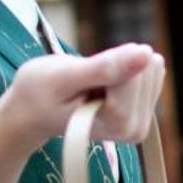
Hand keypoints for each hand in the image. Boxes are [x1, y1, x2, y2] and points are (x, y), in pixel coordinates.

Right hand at [0, 43, 165, 182]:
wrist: (32, 112)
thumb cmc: (40, 93)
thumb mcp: (64, 76)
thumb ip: (104, 67)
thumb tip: (145, 53)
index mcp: (117, 125)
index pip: (135, 71)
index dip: (108, 62)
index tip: (83, 76)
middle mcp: (135, 129)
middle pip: (146, 68)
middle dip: (114, 64)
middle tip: (85, 80)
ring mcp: (141, 122)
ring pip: (150, 66)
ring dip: (119, 66)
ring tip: (92, 84)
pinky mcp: (145, 110)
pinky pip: (151, 69)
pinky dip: (126, 67)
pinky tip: (104, 84)